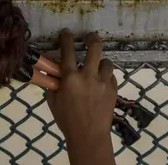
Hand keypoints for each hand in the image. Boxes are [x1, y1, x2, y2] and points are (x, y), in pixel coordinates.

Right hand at [47, 29, 117, 164]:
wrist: (89, 135)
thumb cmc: (67, 119)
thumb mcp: (53, 101)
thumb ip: (54, 84)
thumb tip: (53, 72)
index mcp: (70, 78)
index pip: (68, 51)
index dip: (67, 38)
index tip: (67, 32)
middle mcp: (88, 76)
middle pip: (95, 48)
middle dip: (93, 39)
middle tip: (91, 36)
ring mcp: (103, 82)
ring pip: (107, 62)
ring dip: (101, 62)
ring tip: (98, 66)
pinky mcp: (113, 90)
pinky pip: (112, 77)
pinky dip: (106, 77)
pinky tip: (102, 83)